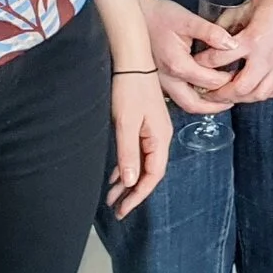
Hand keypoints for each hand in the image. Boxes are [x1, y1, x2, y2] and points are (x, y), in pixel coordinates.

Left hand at [106, 73, 169, 217]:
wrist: (132, 62)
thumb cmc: (129, 90)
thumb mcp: (126, 123)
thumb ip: (128, 153)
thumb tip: (130, 182)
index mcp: (160, 138)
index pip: (153, 174)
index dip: (139, 194)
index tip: (123, 210)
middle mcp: (159, 137)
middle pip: (149, 172)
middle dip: (133, 193)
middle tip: (117, 210)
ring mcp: (152, 131)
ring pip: (142, 164)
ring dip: (128, 181)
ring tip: (112, 198)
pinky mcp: (143, 126)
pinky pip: (137, 153)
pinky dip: (126, 166)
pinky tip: (116, 176)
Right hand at [142, 0, 242, 113]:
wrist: (135, 16)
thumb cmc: (160, 15)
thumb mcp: (188, 19)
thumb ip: (211, 32)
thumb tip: (232, 44)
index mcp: (177, 65)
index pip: (209, 82)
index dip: (227, 80)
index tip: (239, 74)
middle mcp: (167, 79)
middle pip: (194, 104)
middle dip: (216, 106)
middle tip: (232, 100)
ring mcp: (160, 82)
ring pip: (184, 103)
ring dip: (204, 105)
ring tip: (222, 99)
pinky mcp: (158, 81)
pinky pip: (177, 96)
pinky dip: (193, 98)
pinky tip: (204, 89)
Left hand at [207, 0, 272, 104]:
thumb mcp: (249, 5)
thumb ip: (229, 21)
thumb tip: (212, 34)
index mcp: (253, 39)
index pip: (219, 59)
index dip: (203, 63)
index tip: (195, 64)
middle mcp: (267, 57)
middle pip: (239, 88)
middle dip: (219, 94)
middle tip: (208, 92)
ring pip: (259, 94)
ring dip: (241, 98)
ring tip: (230, 94)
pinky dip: (264, 94)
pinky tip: (255, 89)